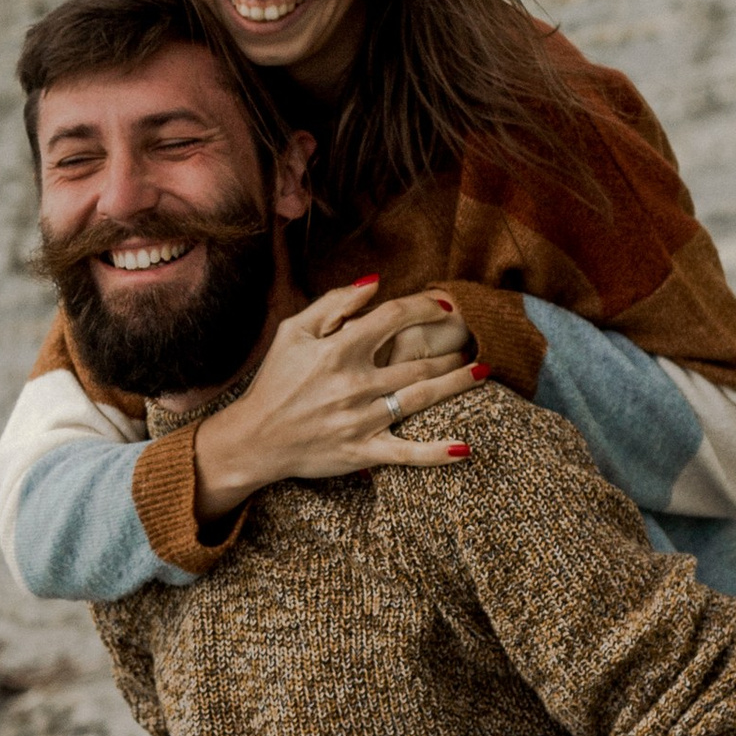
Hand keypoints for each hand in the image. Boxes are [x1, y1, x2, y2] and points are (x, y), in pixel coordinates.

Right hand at [191, 279, 481, 523]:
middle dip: (450, 349)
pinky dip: (437, 453)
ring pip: (422, 399)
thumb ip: (334, 303)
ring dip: (457, 383)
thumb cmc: (275, 381)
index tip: (444, 307)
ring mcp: (361, 420)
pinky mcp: (363, 451)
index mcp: (338, 350)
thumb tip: (374, 281)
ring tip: (481, 371)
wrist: (254, 438)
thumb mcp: (292, 332)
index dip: (425, 308)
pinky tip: (466, 448)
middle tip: (470, 342)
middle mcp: (354, 384)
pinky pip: (407, 454)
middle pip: (418, 361)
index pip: (393, 318)